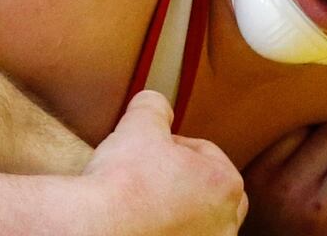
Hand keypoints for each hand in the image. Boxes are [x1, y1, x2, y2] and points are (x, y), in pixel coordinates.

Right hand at [85, 91, 247, 235]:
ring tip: (145, 202)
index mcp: (225, 183)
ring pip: (198, 221)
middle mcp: (226, 222)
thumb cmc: (124, 179)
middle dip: (183, 179)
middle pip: (208, 190)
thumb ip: (154, 106)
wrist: (100, 227)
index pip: (204, 152)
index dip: (172, 144)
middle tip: (151, 174)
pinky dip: (167, 231)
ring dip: (178, 209)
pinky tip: (143, 224)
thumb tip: (156, 102)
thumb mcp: (139, 124)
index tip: (147, 148)